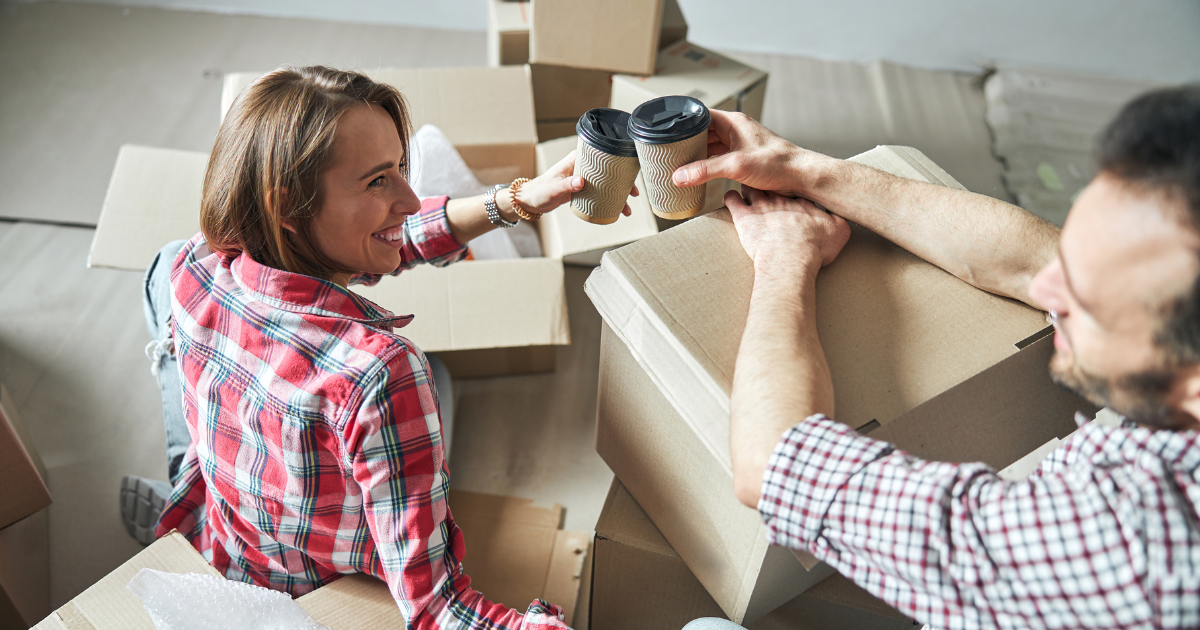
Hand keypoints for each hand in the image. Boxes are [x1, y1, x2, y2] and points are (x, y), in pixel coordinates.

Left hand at [515, 151, 637, 216]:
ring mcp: (583, 178)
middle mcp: (582, 167)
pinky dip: (609, 200)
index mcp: (576, 160)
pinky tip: (616, 209)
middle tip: (634, 194)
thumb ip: (566, 185)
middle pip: (608, 171)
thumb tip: (581, 182)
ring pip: (606, 184)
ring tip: (627, 208)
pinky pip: (600, 193)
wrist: (530, 201)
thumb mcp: (552, 189)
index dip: (617, 162)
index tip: (629, 171)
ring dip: (618, 194)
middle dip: (623, 182)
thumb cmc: (539, 191)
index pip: (600, 155)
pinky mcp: (582, 189)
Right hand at [671, 111, 817, 197]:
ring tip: (679, 162)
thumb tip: (679, 176)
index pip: (699, 114)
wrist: (801, 176)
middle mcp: (735, 129)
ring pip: (710, 144)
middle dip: (686, 140)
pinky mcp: (743, 157)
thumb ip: (706, 170)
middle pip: (702, 130)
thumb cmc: (777, 163)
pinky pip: (719, 156)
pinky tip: (699, 172)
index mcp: (733, 122)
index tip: (665, 130)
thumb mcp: (736, 166)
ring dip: (697, 153)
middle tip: (668, 151)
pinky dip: (708, 162)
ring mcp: (739, 143)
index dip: (682, 121)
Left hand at [725, 186, 849, 271]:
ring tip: (746, 186)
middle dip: (768, 182)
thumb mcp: (839, 232)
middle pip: (772, 184)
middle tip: (765, 181)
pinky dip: (730, 197)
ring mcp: (761, 206)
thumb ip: (839, 221)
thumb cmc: (813, 249)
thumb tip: (841, 217)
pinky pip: (732, 199)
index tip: (790, 188)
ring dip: (748, 186)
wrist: (791, 258)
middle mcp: (781, 200)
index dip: (792, 188)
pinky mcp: (744, 218)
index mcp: (802, 203)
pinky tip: (731, 197)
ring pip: (751, 187)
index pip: (795, 188)